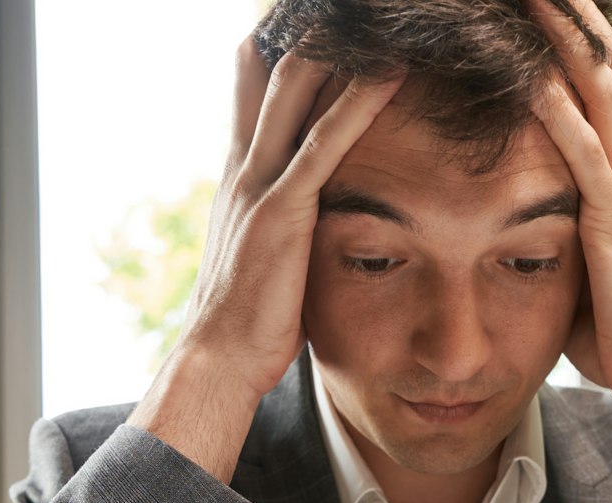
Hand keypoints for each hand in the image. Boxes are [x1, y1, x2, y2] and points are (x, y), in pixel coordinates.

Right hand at [127, 41, 401, 482]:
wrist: (219, 357)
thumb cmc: (249, 317)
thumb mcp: (261, 251)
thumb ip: (278, 218)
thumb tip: (301, 211)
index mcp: (239, 173)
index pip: (251, 85)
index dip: (274, 43)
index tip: (302, 15)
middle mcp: (245, 166)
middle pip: (268, 68)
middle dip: (301, 28)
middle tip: (335, 3)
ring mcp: (262, 184)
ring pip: (295, 89)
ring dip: (335, 47)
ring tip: (376, 19)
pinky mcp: (285, 211)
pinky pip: (325, 142)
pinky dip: (359, 102)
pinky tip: (392, 73)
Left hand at [527, 0, 611, 498]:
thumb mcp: (581, 269)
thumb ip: (559, 233)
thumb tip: (523, 226)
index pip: (605, 83)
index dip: (580, 36)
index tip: (548, 0)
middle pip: (606, 64)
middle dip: (573, 15)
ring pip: (599, 90)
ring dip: (564, 38)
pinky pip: (585, 153)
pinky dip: (557, 108)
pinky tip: (529, 73)